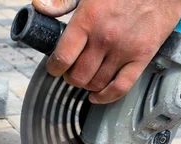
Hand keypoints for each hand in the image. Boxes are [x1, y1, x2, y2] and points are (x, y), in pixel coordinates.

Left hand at [32, 0, 180, 103]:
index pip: (63, 57)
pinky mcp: (141, 58)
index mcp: (88, 19)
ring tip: (85, 79)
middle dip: (71, 78)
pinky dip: (106, 97)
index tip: (54, 68)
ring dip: (87, 86)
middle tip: (71, 73)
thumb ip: (63, 1)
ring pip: (97, 84)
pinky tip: (97, 97)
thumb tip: (40, 7)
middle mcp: (104, 39)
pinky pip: (120, 87)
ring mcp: (124, 51)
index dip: (54, 68)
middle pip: (79, 76)